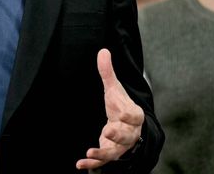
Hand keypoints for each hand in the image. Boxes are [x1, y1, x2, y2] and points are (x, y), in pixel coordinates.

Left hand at [76, 49, 143, 169]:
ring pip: (115, 152)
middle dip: (118, 135)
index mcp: (134, 115)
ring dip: (103, 154)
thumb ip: (108, 73)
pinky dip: (92, 165)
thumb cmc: (120, 106)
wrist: (127, 127)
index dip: (127, 113)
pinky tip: (80, 164)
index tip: (118, 111)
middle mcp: (129, 132)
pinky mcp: (110, 153)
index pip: (134, 115)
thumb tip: (103, 51)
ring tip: (90, 152)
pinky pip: (103, 161)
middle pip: (127, 136)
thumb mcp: (114, 90)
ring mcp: (120, 145)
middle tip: (108, 131)